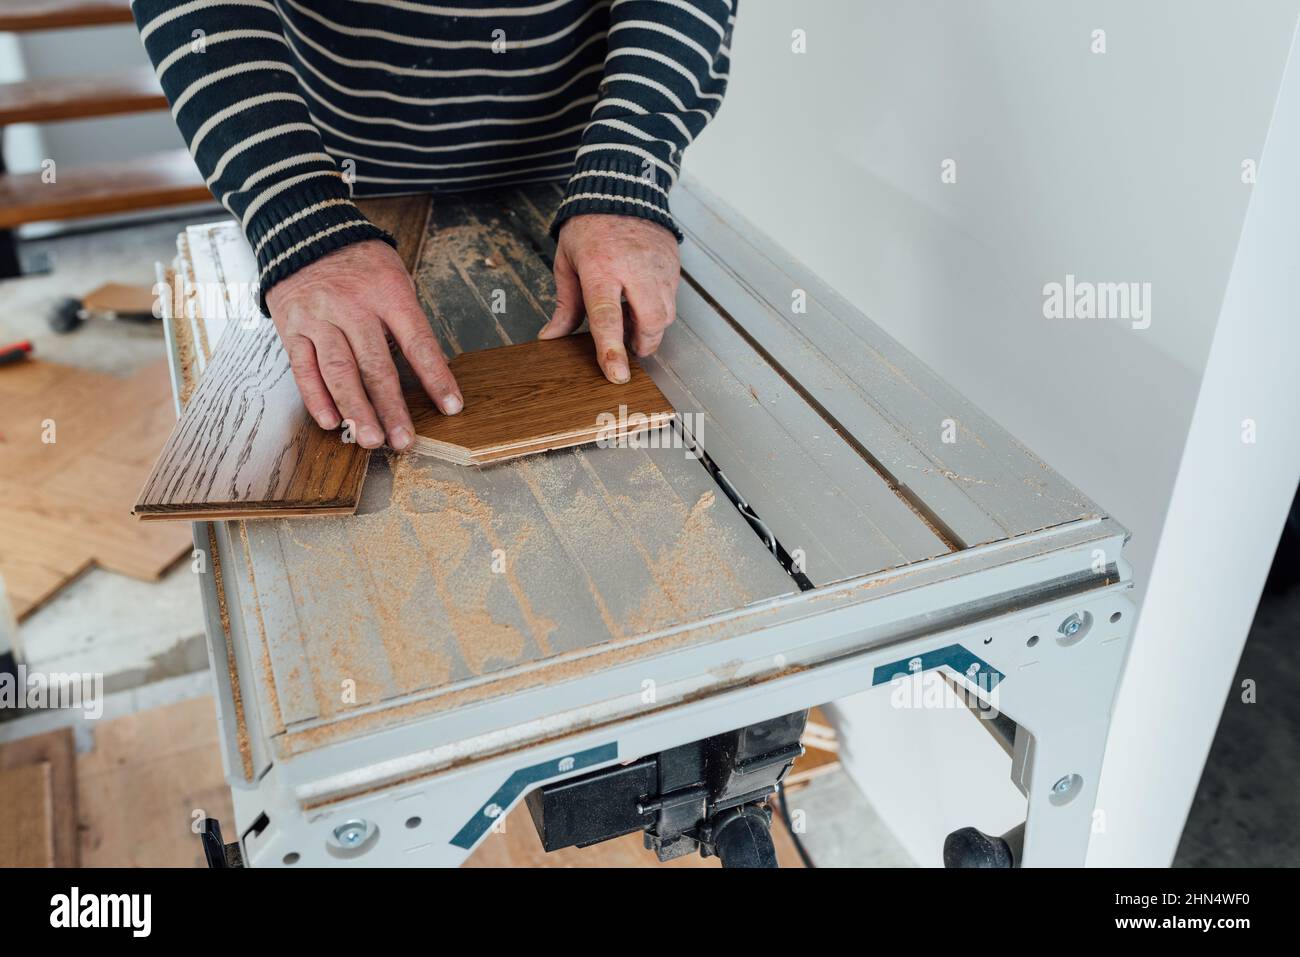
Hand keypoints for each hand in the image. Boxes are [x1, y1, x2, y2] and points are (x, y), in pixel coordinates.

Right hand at [265, 240, 462, 450]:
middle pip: (375, 364)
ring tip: (369, 439)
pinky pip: (303, 368)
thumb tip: (428, 368)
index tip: (452, 407)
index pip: (418, 342)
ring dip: (355, 410)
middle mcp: (352, 306)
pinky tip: (330, 421)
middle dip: (391, 408)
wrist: (304, 231)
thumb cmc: (359, 261)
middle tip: (404, 440)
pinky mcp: (291, 327)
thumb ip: (407, 321)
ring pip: (338, 371)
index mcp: (388, 293)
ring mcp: (319, 318)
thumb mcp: (394, 278)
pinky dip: (316, 398)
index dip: (436, 377)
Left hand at [540, 214, 679, 382]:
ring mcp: (658, 267)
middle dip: (643, 344)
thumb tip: (552, 337)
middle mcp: (634, 269)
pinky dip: (659, 309)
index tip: (616, 373)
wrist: (621, 190)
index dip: (612, 349)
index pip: (608, 317)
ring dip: (651, 328)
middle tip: (630, 347)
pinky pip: (672, 299)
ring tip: (634, 318)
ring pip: (666, 315)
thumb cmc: (590, 227)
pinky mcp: (672, 266)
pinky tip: (643, 301)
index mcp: (600, 269)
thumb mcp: (567, 263)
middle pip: (650, 322)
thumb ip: (564, 304)